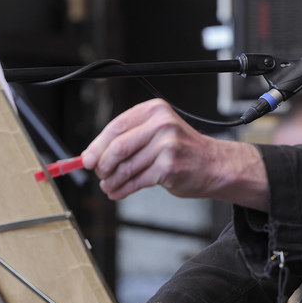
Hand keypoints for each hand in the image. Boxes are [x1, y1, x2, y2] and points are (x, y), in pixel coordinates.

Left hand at [82, 98, 268, 208]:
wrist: (214, 165)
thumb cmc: (183, 150)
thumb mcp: (158, 133)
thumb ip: (129, 138)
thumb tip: (92, 154)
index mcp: (155, 110)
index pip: (116, 126)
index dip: (97, 145)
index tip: (87, 159)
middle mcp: (162, 124)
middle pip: (118, 146)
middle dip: (102, 164)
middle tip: (99, 173)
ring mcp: (167, 145)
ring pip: (125, 167)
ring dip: (111, 181)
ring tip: (109, 186)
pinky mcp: (169, 167)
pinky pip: (136, 181)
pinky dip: (122, 189)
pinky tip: (119, 192)